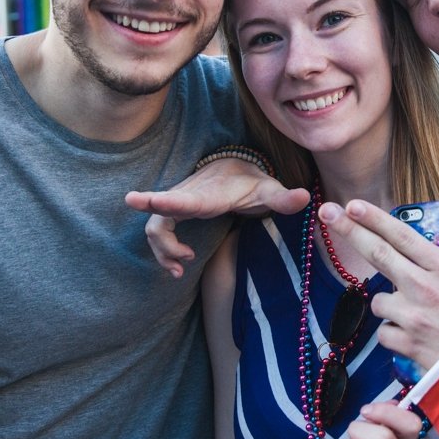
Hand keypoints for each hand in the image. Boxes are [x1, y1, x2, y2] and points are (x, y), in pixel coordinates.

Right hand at [126, 159, 309, 276]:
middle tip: (174, 259)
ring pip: (155, 229)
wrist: (234, 168)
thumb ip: (284, 197)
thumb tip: (305, 197)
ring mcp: (178, 205)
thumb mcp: (269, 190)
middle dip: (150, 233)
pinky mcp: (175, 214)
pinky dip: (163, 252)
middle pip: (158, 214)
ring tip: (181, 270)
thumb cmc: (251, 181)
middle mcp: (187, 198)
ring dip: (163, 252)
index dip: (160, 201)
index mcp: (208, 195)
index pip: (182, 198)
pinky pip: (158, 233)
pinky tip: (180, 266)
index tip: (133, 199)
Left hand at [318, 200, 438, 370]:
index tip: (353, 203)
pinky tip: (416, 340)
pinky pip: (384, 334)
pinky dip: (394, 336)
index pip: (404, 236)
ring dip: (388, 305)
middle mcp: (426, 289)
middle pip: (377, 254)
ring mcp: (414, 318)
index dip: (375, 218)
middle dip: (349, 230)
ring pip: (378, 301)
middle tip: (326, 212)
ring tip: (417, 316)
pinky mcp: (407, 346)